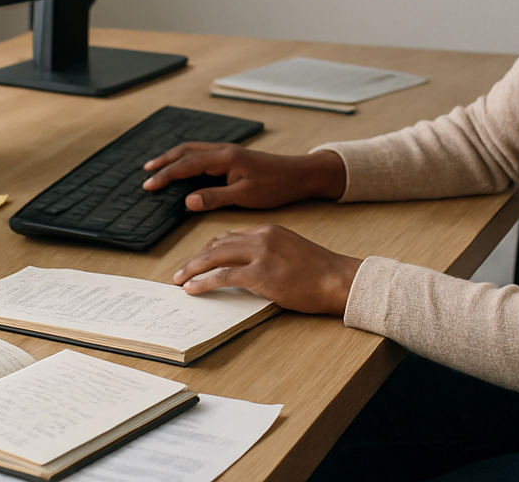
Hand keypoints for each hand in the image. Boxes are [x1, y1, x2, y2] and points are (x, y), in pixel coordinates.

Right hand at [142, 145, 344, 210]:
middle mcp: (224, 150)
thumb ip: (215, 197)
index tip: (149, 185)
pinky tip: (184, 166)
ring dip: (174, 157)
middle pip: (186, 150)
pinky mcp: (232, 156)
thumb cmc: (276, 186)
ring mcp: (228, 151)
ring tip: (157, 167)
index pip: (187, 164)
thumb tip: (188, 201)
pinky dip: (187, 158)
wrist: (299, 175)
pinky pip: (202, 153)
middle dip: (164, 161)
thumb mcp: (245, 196)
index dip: (166, 175)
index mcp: (225, 158)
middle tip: (146, 172)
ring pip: (194, 149)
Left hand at [172, 224, 360, 315]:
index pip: (230, 236)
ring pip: (216, 256)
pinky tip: (193, 288)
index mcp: (269, 230)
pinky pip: (223, 276)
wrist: (339, 279)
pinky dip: (204, 282)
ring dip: (193, 268)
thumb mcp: (292, 252)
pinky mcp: (261, 273)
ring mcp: (261, 254)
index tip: (199, 260)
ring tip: (179, 279)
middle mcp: (262, 236)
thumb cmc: (320, 272)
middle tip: (180, 270)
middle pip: (218, 243)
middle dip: (196, 257)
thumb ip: (268, 254)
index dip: (210, 249)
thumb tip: (247, 270)